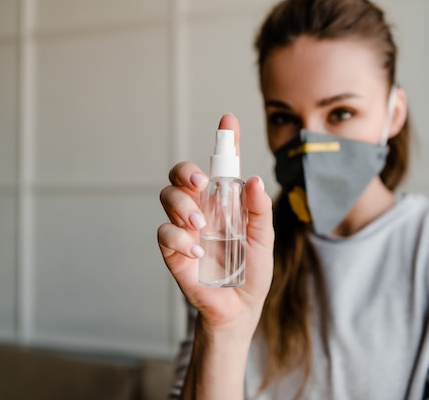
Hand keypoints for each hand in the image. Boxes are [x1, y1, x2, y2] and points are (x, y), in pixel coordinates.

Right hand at [157, 113, 273, 336]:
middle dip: (185, 170)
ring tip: (201, 224)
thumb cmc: (252, 272)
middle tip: (199, 181)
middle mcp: (202, 210)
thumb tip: (254, 180)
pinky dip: (178, 238)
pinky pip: (164, 233)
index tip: (228, 119)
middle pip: (181, 176)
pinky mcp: (173, 252)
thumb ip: (259, 211)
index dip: (224, 141)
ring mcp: (185, 229)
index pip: (222, 167)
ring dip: (182, 204)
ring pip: (168, 198)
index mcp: (226, 203)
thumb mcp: (264, 239)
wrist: (241, 309)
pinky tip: (196, 252)